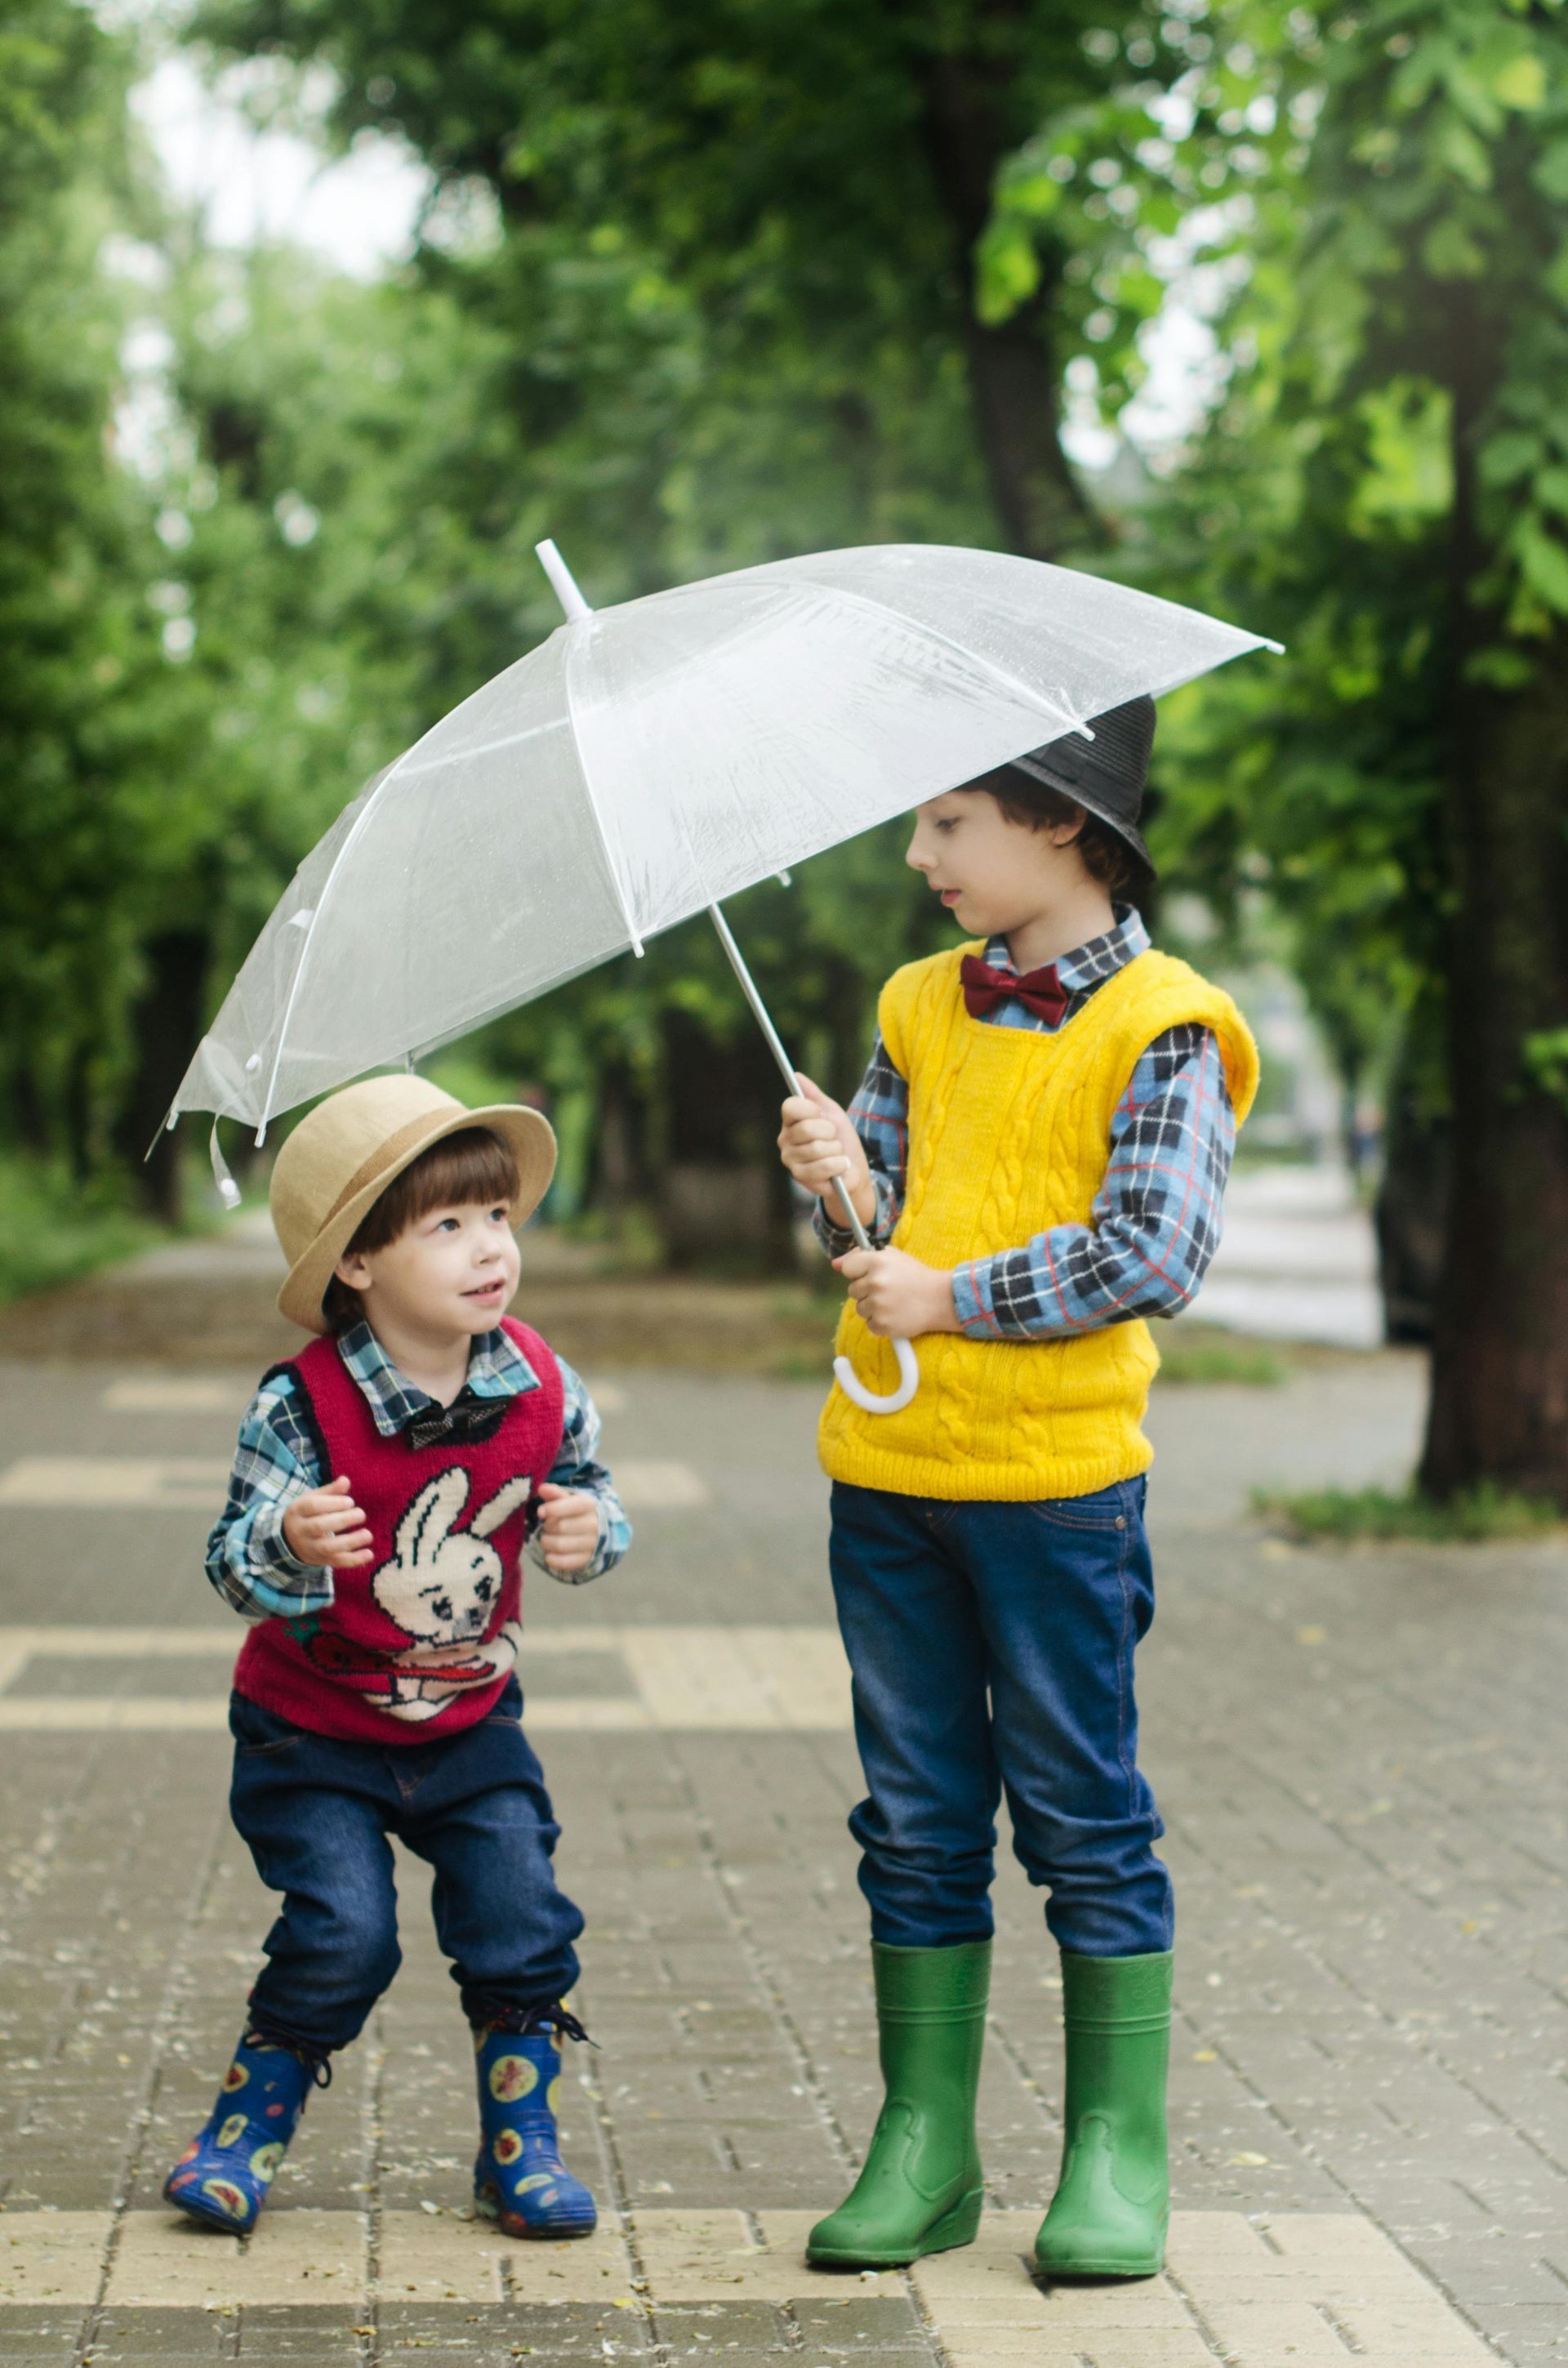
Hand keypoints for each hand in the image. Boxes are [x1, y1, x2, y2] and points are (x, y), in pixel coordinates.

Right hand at [282, 1474, 372, 1569]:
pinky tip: (369, 1554)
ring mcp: (310, 1548)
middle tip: (361, 1514)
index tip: (350, 1501)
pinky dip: (354, 1560)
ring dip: (350, 1542)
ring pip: (328, 1547)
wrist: (289, 1541)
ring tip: (368, 1535)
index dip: (332, 1503)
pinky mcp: (321, 1560)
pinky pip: (337, 1562)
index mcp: (298, 1511)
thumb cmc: (307, 1514)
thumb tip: (345, 1480)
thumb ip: (330, 1491)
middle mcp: (301, 1531)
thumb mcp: (312, 1499)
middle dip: (342, 1520)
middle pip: (319, 1527)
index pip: (312, 1506)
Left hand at [535, 1482, 600, 1574]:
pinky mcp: (586, 1560)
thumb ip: (555, 1493)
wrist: (597, 1531)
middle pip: (561, 1526)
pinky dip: (552, 1559)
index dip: (552, 1509)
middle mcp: (593, 1525)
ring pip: (560, 1545)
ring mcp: (591, 1544)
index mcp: (589, 1506)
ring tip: (546, 1539)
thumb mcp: (568, 1500)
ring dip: (547, 1542)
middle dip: (548, 1526)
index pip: (570, 1506)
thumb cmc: (576, 1513)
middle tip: (547, 1526)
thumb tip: (542, 1488)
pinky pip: (564, 1562)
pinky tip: (549, 1554)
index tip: (540, 1512)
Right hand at [778, 1074, 875, 1230]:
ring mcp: (789, 1159)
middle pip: (807, 1128)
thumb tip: (796, 1075)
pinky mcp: (799, 1176)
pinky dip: (839, 1165)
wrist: (852, 1169)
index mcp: (790, 1121)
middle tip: (833, 1138)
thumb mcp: (832, 1113)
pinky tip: (839, 1166)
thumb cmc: (841, 1139)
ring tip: (836, 1154)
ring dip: (836, 1150)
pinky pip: (824, 1166)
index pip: (790, 1106)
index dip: (811, 1109)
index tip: (823, 1115)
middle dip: (829, 1132)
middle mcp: (784, 1139)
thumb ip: (814, 1095)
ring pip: (817, 1148)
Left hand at [833, 1245, 960, 1338]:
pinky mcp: (883, 1324)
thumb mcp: (892, 1257)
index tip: (871, 1275)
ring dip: (873, 1307)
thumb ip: (861, 1257)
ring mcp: (878, 1305)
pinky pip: (870, 1324)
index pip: (847, 1269)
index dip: (859, 1272)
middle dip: (867, 1291)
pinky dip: (881, 1322)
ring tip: (894, 1302)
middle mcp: (875, 1282)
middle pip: (852, 1290)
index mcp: (877, 1261)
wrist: (942, 1299)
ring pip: (860, 1309)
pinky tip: (896, 1314)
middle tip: (888, 1290)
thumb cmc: (916, 1275)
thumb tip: (834, 1264)